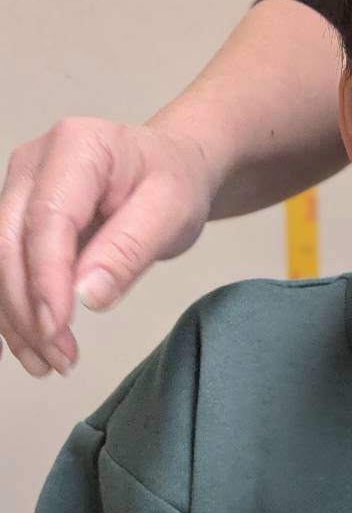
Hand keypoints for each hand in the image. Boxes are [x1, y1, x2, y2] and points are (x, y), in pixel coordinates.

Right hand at [0, 117, 213, 375]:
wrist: (169, 165)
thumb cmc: (173, 183)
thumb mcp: (171, 212)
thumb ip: (129, 250)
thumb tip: (86, 296)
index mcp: (77, 148)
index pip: (48, 218)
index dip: (46, 278)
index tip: (57, 329)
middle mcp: (34, 162)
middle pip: (9, 241)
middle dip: (28, 308)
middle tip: (60, 359)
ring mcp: (19, 187)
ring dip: (16, 318)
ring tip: (48, 364)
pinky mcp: (18, 214)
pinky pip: (5, 265)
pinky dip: (15, 310)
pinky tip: (29, 347)